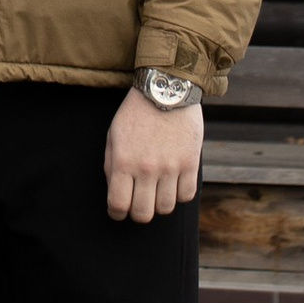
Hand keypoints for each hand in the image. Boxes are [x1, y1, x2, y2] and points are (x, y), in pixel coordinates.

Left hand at [104, 85, 201, 223]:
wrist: (166, 89)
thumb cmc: (136, 114)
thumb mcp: (114, 137)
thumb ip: (113, 167)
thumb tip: (117, 195)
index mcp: (124, 161)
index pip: (118, 205)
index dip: (117, 213)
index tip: (119, 211)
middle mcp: (147, 168)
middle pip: (143, 213)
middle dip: (138, 213)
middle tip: (138, 204)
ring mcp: (171, 167)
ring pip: (166, 208)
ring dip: (159, 204)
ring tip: (157, 192)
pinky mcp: (190, 162)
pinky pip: (186, 195)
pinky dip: (179, 195)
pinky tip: (173, 184)